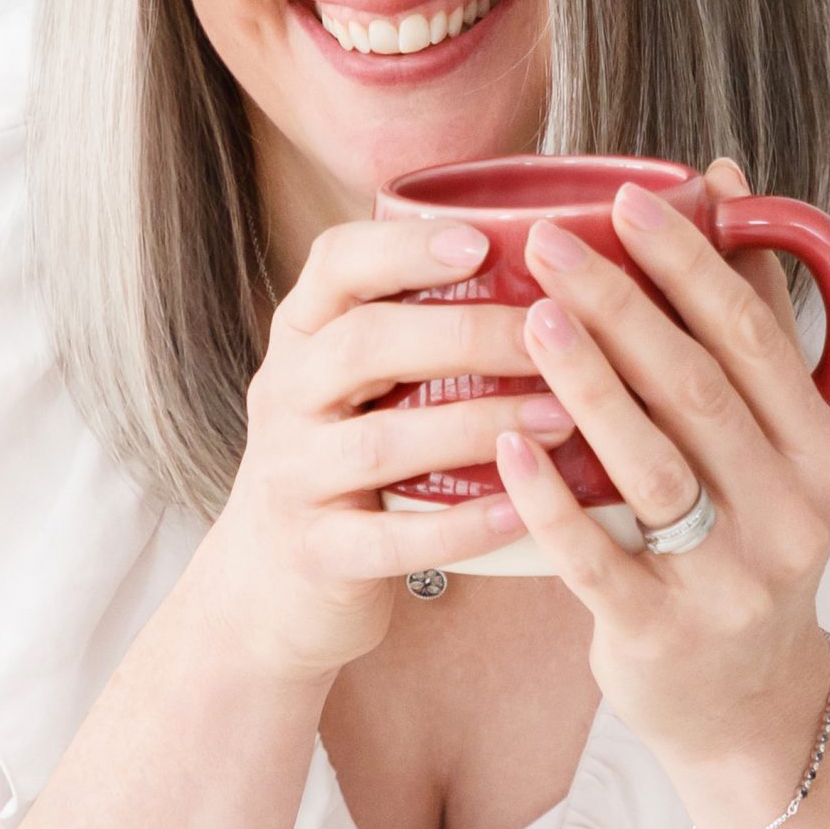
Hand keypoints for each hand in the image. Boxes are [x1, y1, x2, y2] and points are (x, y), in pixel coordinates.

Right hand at [203, 217, 580, 685]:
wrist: (268, 585)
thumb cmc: (350, 460)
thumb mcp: (359, 383)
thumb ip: (422, 324)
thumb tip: (554, 255)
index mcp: (302, 336)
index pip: (336, 264)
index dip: (404, 248)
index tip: (483, 243)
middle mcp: (285, 395)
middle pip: (363, 344)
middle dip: (465, 334)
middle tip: (552, 335)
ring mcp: (292, 477)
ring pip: (380, 442)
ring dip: (477, 426)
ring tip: (561, 418)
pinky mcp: (314, 553)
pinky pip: (389, 540)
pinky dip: (460, 527)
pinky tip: (522, 514)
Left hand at [486, 158, 829, 773]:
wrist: (745, 707)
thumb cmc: (742, 546)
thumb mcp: (772, 446)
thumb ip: (747, 323)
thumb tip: (721, 185)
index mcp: (824, 456)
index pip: (755, 340)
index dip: (691, 265)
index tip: (631, 200)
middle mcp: (792, 517)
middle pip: (698, 390)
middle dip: (622, 307)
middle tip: (547, 243)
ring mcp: (730, 582)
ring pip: (651, 465)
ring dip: (587, 385)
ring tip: (527, 317)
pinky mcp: (662, 634)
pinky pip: (596, 556)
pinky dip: (550, 498)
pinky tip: (502, 445)